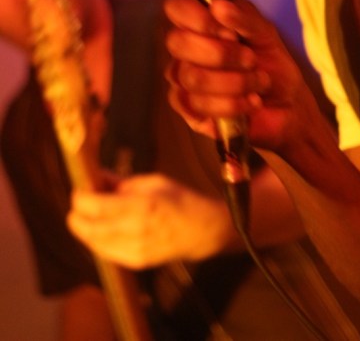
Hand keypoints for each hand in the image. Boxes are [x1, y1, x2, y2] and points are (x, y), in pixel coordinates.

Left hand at [67, 173, 231, 267]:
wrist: (201, 231)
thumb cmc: (179, 200)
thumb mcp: (153, 182)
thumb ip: (122, 183)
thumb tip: (97, 177)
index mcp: (142, 206)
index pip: (97, 207)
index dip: (81, 199)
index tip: (78, 190)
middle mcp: (136, 231)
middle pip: (90, 229)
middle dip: (77, 216)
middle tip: (76, 204)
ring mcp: (135, 251)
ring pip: (94, 244)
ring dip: (84, 229)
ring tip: (85, 215)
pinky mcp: (135, 263)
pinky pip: (105, 253)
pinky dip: (96, 240)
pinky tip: (99, 229)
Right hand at [163, 0, 323, 153]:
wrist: (287, 104)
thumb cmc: (271, 63)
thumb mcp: (265, 34)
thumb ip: (244, 17)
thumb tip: (217, 5)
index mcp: (200, 21)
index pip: (176, 7)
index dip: (197, 17)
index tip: (229, 32)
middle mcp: (185, 49)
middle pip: (177, 42)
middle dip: (222, 54)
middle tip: (251, 59)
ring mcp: (183, 80)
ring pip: (192, 77)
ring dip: (236, 82)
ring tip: (259, 82)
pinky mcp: (189, 110)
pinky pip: (197, 106)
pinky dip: (232, 104)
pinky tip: (250, 102)